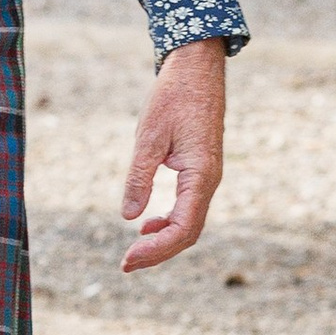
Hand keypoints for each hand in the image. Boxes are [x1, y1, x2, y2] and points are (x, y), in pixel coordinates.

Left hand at [118, 38, 228, 271]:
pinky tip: (147, 224)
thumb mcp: (149, 137)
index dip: (156, 250)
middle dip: (158, 252)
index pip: (182, 228)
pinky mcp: (201, 170)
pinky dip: (169, 221)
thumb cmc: (174, 97)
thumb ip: (140, 177)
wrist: (197, 69)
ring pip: (190, 222)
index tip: (128, 260)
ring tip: (134, 249)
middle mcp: (209, 181)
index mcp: (201, 176)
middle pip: (188, 232)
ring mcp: (207, 177)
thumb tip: (129, 216)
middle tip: (126, 265)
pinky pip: (189, 206)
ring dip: (164, 239)